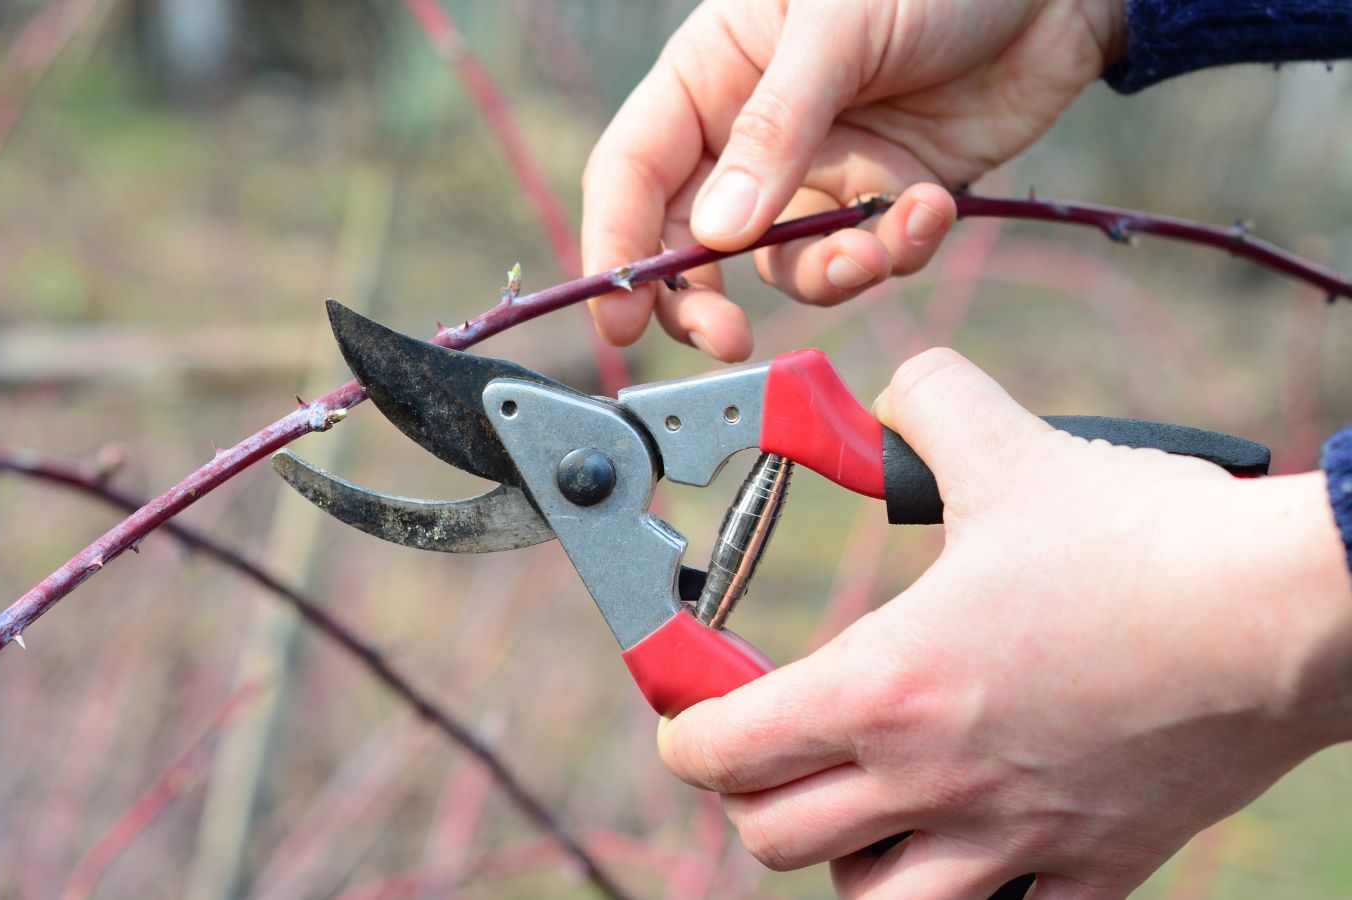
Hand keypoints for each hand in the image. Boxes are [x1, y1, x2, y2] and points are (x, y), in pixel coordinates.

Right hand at [582, 0, 1127, 360]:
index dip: (616, 246)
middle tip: (728, 341)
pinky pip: (867, 256)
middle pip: (691, 243)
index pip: (634, 171)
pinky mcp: (884, 198)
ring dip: (825, 275)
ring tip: (874, 248)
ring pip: (785, 265)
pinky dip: (897, 251)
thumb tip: (715, 236)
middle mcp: (750, 133)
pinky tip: (932, 207)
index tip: (618, 316)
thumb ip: (775, 128)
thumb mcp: (839, 24)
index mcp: (710, 73)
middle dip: (704, 300)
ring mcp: (818, 172)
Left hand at [658, 350, 1351, 896]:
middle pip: (772, 840)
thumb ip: (929, 406)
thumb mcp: (1011, 450)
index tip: (688, 706)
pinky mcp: (1095, 868)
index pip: (721, 750)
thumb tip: (893, 390)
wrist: (1288, 614)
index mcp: (887, 683)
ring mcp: (1012, 837)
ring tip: (865, 810)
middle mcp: (932, 779)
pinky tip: (981, 852)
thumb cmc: (1146, 540)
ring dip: (850, 864)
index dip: (682, 731)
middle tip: (771, 747)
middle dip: (752, 794)